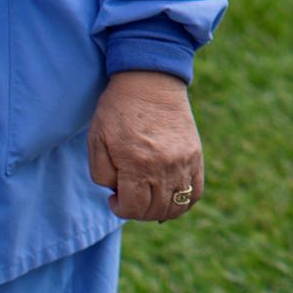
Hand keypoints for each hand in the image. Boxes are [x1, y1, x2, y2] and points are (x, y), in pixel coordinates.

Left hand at [88, 71, 204, 221]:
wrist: (150, 81)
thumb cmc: (118, 110)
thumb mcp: (96, 141)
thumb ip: (102, 175)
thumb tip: (118, 192)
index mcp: (137, 164)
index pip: (133, 209)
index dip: (120, 209)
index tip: (114, 197)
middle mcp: (164, 166)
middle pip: (155, 211)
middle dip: (138, 211)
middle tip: (130, 195)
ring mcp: (184, 161)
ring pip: (177, 206)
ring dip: (160, 210)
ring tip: (148, 196)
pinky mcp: (196, 155)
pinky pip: (195, 192)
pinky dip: (183, 201)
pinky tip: (168, 194)